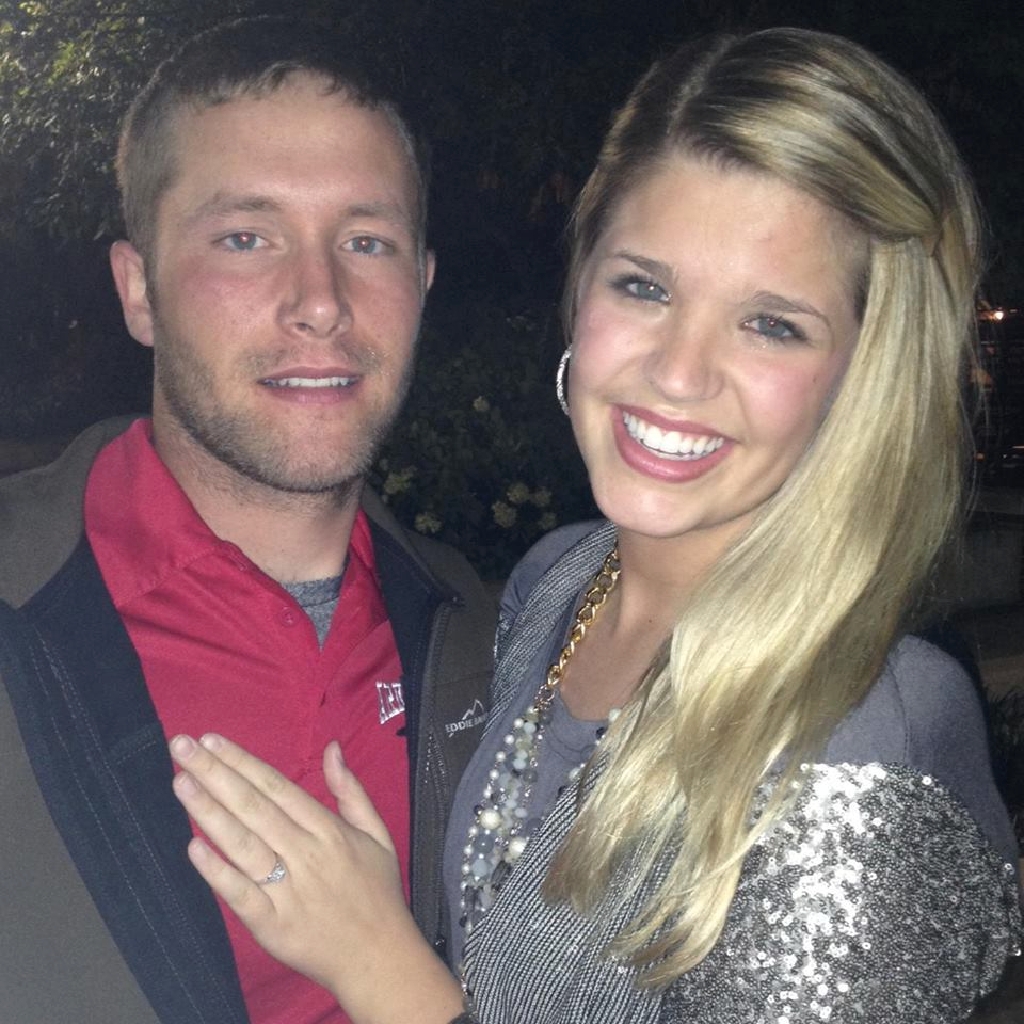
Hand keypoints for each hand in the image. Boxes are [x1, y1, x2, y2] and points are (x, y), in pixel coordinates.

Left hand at [169, 734, 463, 1023]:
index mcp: (328, 829)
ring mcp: (287, 890)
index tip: (212, 740)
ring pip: (243, 844)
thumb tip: (331, 747)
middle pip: (253, 807)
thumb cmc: (377, 892)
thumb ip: (351, 790)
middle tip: (182, 746)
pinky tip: (193, 847)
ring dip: (209, 811)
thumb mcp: (376, 833)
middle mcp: (306, 853)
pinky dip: (217, 871)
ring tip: (181, 782)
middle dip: (215, 773)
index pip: (276, 787)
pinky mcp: (272, 924)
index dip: (242, 762)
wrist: (379, 957)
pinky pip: (240, 894)